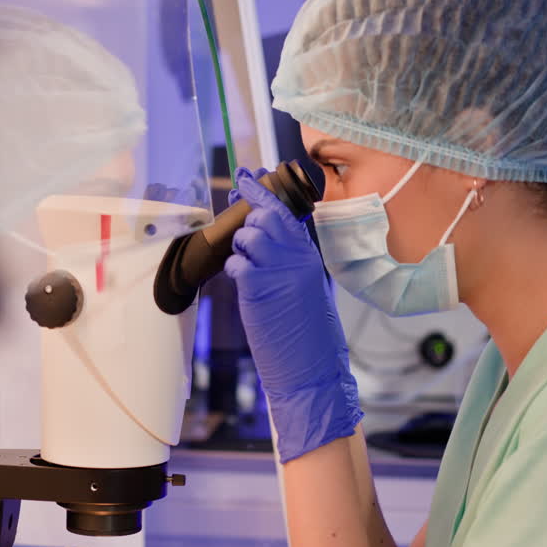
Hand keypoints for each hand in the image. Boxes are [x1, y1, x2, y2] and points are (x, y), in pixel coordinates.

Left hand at [224, 167, 360, 461]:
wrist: (313, 368)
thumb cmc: (308, 333)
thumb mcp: (306, 287)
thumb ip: (289, 260)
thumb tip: (264, 237)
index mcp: (308, 256)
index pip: (284, 212)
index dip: (261, 192)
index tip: (245, 177)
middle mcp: (296, 258)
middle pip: (265, 217)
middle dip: (247, 221)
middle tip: (242, 236)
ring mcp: (279, 271)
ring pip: (249, 235)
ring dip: (239, 248)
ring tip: (246, 268)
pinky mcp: (260, 289)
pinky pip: (237, 263)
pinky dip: (234, 269)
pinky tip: (241, 282)